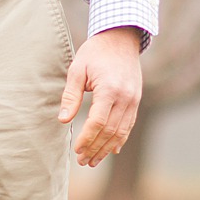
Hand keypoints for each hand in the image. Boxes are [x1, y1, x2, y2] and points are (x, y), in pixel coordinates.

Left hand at [60, 26, 142, 167]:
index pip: (98, 122)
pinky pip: (129, 124)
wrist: (121, 38)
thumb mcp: (77, 70)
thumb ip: (71, 96)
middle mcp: (126, 97)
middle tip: (82, 161)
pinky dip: (120, 139)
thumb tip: (63, 120)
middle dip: (95, 148)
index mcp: (110, 89)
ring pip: (121, 131)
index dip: (87, 139)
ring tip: (93, 160)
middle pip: (110, 131)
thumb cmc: (95, 53)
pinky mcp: (136, 100)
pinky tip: (111, 150)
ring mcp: (134, 99)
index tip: (76, 150)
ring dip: (107, 148)